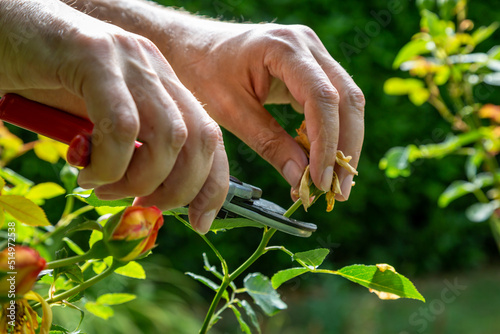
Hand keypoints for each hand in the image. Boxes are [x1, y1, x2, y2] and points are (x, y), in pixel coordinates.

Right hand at [0, 0, 228, 232]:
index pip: (209, 137)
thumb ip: (132, 149)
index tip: (200, 221)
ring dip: (139, 180)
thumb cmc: (49, 81)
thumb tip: (152, 197)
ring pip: (168, 137)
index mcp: (163, 84)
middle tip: (140, 204)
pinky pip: (121, 126)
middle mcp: (155, 69)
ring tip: (104, 187)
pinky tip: (86, 169)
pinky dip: (110, 162)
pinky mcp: (95, 58)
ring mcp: (128, 60)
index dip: (212, 185)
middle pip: (198, 140)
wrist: (5, 26)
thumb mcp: (102, 120)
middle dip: (177, 189)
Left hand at [165, 22, 364, 199]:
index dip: (326, 144)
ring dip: (346, 143)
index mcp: (283, 48)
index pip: (321, 98)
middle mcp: (306, 44)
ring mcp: (312, 53)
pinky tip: (325, 161)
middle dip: (346, 148)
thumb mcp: (230, 111)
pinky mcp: (311, 67)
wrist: (194, 46)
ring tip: (336, 183)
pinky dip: (333, 133)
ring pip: (347, 100)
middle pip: (347, 98)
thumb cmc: (203, 72)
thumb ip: (269, 144)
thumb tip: (302, 180)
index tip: (320, 182)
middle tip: (339, 191)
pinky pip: (334, 101)